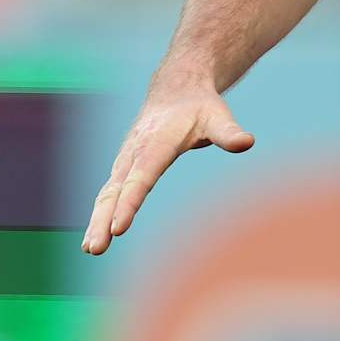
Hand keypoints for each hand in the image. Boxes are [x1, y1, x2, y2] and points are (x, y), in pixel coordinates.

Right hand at [81, 78, 253, 254]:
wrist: (176, 90)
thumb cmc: (200, 107)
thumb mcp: (218, 116)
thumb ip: (228, 132)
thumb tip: (248, 142)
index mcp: (157, 143)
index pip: (141, 178)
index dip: (129, 203)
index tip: (118, 228)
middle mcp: (135, 152)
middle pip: (116, 190)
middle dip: (103, 219)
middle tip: (95, 248)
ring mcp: (126, 160)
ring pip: (107, 193)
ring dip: (96, 221)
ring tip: (91, 249)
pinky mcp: (124, 167)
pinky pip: (109, 192)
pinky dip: (100, 213)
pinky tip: (95, 238)